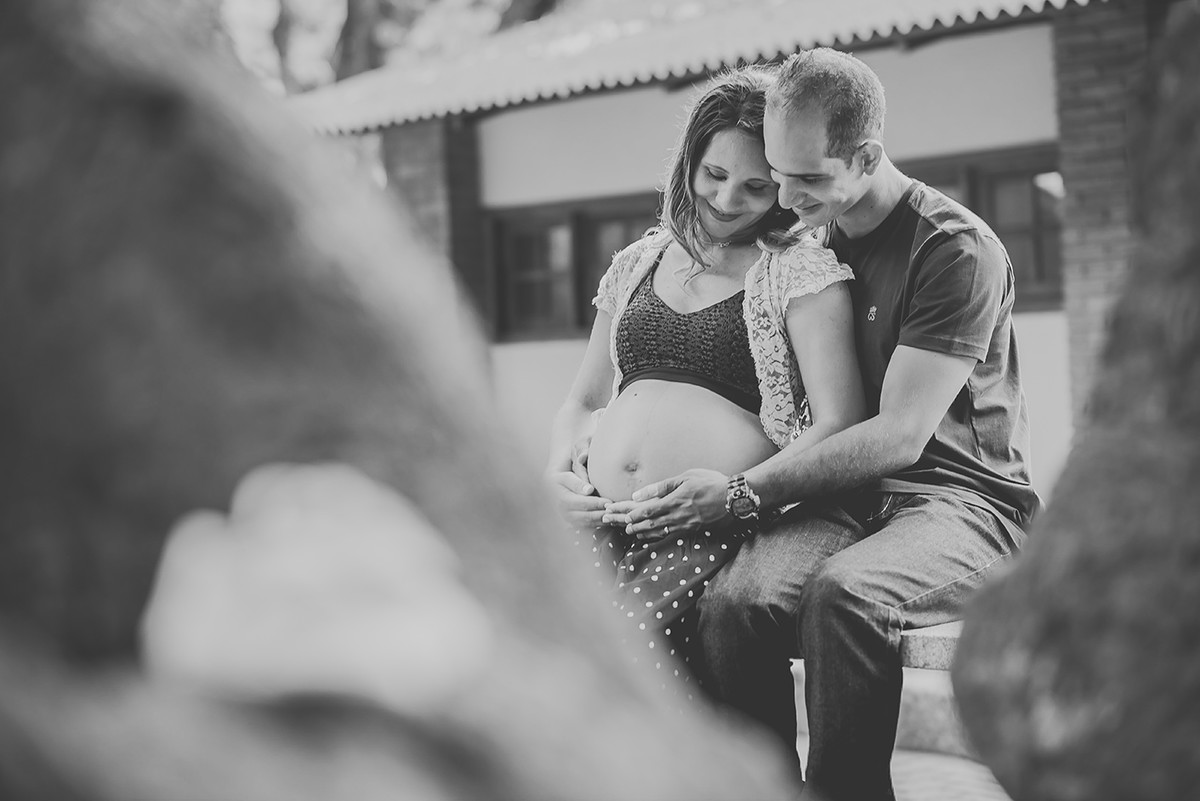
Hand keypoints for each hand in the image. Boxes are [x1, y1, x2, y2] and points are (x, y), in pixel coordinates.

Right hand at [546, 468, 609, 530]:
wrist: (551, 484)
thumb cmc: (560, 477)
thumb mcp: (566, 476)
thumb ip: (577, 483)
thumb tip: (589, 490)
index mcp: (562, 500)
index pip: (583, 503)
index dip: (597, 504)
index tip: (609, 502)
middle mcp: (563, 512)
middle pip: (586, 516)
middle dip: (602, 514)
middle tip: (615, 511)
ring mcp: (567, 519)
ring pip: (587, 523)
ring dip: (601, 521)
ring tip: (614, 517)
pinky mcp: (571, 522)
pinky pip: (586, 526)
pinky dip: (597, 524)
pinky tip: (608, 520)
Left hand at [603, 469, 730, 540]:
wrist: (735, 499)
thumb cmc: (711, 483)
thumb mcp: (686, 478)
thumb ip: (662, 486)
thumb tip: (640, 495)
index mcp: (674, 501)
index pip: (646, 510)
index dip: (630, 514)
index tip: (618, 514)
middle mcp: (677, 516)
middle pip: (648, 523)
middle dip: (631, 524)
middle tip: (618, 526)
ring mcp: (685, 525)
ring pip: (657, 531)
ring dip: (642, 532)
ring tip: (631, 532)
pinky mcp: (692, 529)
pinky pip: (669, 534)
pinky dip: (656, 535)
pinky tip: (650, 535)